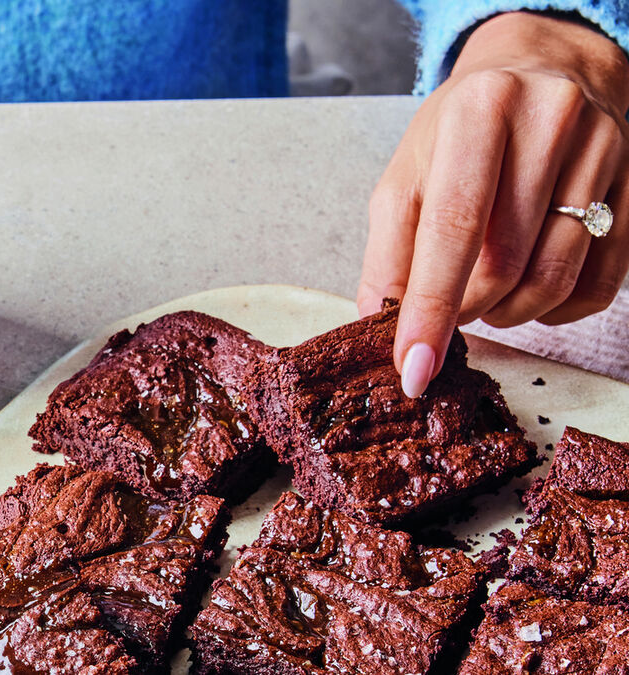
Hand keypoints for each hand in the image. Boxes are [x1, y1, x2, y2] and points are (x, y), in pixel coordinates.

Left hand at [358, 12, 628, 396]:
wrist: (539, 74)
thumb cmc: (460, 131)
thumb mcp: (408, 174)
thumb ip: (388, 248)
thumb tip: (377, 320)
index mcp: (478, 112)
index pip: (453, 228)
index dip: (430, 306)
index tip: (414, 366)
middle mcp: (549, 123)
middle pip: (504, 262)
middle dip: (464, 309)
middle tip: (446, 311)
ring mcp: (602, 154)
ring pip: (553, 279)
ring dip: (506, 313)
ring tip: (482, 296)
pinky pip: (597, 285)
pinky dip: (553, 310)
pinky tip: (527, 290)